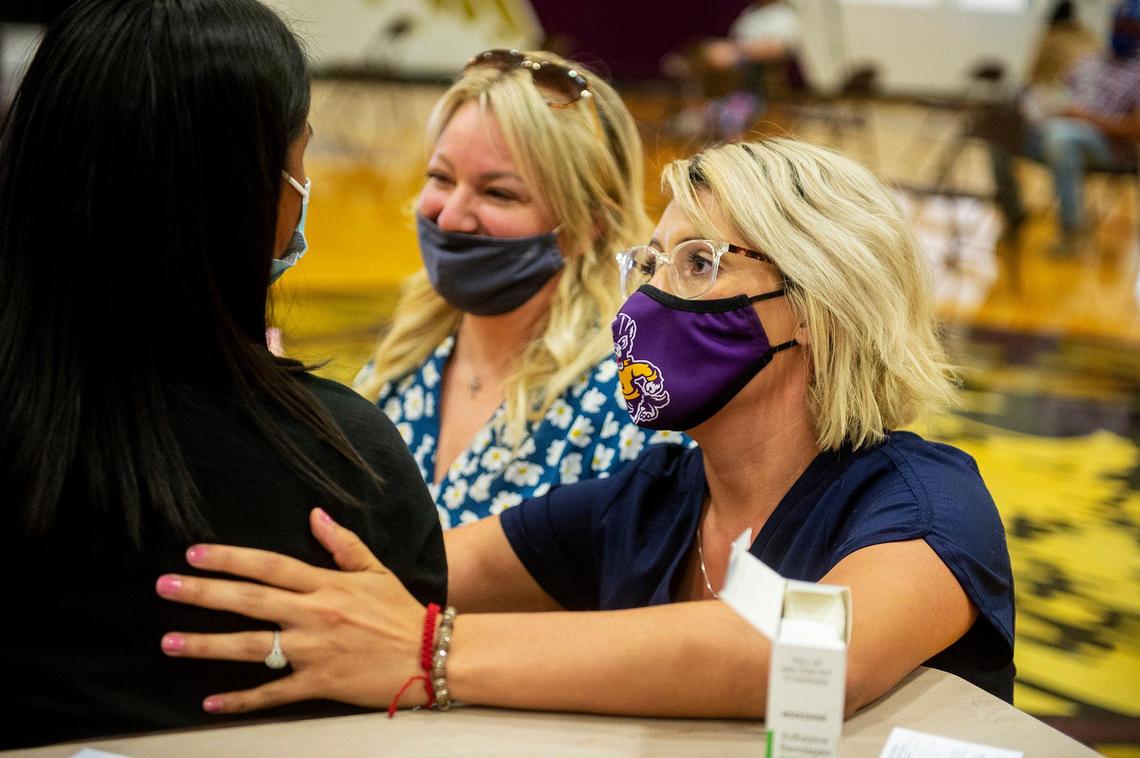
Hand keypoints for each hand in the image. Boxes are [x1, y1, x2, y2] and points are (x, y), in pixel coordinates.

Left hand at [155, 508, 428, 713]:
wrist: (431, 656)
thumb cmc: (402, 611)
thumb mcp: (375, 570)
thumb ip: (342, 543)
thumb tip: (315, 514)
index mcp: (327, 584)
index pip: (269, 565)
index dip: (230, 557)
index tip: (195, 553)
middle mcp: (315, 614)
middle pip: (250, 601)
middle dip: (204, 593)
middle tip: (166, 587)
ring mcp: (314, 650)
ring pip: (251, 647)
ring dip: (207, 644)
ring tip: (170, 642)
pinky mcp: (319, 683)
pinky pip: (273, 692)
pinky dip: (241, 700)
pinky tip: (209, 702)